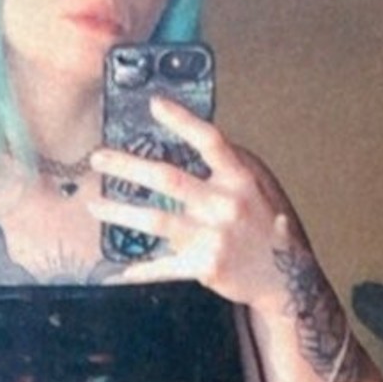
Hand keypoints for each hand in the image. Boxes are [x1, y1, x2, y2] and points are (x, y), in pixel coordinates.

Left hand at [90, 96, 305, 311]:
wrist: (287, 277)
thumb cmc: (267, 226)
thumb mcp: (258, 187)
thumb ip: (228, 166)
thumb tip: (192, 139)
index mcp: (240, 179)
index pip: (209, 141)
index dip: (183, 120)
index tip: (154, 104)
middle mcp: (225, 205)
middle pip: (168, 179)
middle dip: (128, 166)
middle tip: (98, 158)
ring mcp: (214, 237)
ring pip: (156, 221)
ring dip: (120, 213)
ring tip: (95, 206)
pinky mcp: (205, 267)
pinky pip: (165, 267)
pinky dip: (142, 270)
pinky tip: (120, 272)